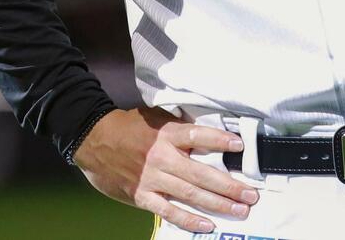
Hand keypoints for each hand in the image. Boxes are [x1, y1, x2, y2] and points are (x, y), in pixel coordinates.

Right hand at [72, 107, 257, 234]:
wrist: (93, 139)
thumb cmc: (128, 128)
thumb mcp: (155, 119)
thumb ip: (178, 128)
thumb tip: (206, 133)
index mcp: (166, 134)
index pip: (198, 135)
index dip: (219, 140)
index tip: (239, 146)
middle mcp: (162, 157)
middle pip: (201, 173)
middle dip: (229, 185)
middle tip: (251, 194)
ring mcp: (152, 178)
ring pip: (190, 194)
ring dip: (218, 203)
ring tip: (240, 209)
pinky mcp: (142, 195)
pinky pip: (169, 211)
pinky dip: (189, 219)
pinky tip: (208, 225)